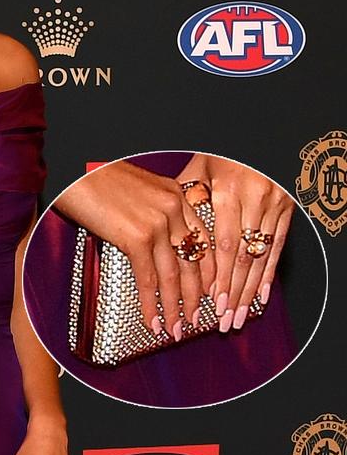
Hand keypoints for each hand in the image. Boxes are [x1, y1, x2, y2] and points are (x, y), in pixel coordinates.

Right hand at [54, 161, 210, 336]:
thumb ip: (151, 211)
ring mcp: (157, 223)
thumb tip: (149, 241)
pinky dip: (151, 306)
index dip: (208, 271)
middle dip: (196, 296)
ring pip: (174, 275)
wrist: (75, 170)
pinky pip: (148, 279)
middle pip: (194, 261)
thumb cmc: (95, 177)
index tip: (210, 292)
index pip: (203, 239)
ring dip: (176, 308)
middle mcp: (173, 208)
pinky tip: (153, 321)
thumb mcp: (137, 189)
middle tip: (197, 318)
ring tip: (177, 329)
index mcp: (175, 195)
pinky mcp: (136, 237)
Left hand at [179, 154, 293, 330]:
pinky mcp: (289, 207)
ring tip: (240, 316)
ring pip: (262, 256)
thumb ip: (187, 198)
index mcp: (231, 191)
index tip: (212, 301)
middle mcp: (257, 200)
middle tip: (225, 321)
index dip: (219, 276)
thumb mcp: (201, 167)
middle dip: (234, 293)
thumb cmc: (225, 149)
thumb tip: (166, 226)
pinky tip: (262, 297)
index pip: (224, 245)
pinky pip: (279, 247)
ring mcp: (276, 204)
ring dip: (251, 290)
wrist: (261, 133)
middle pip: (244, 258)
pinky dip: (270, 274)